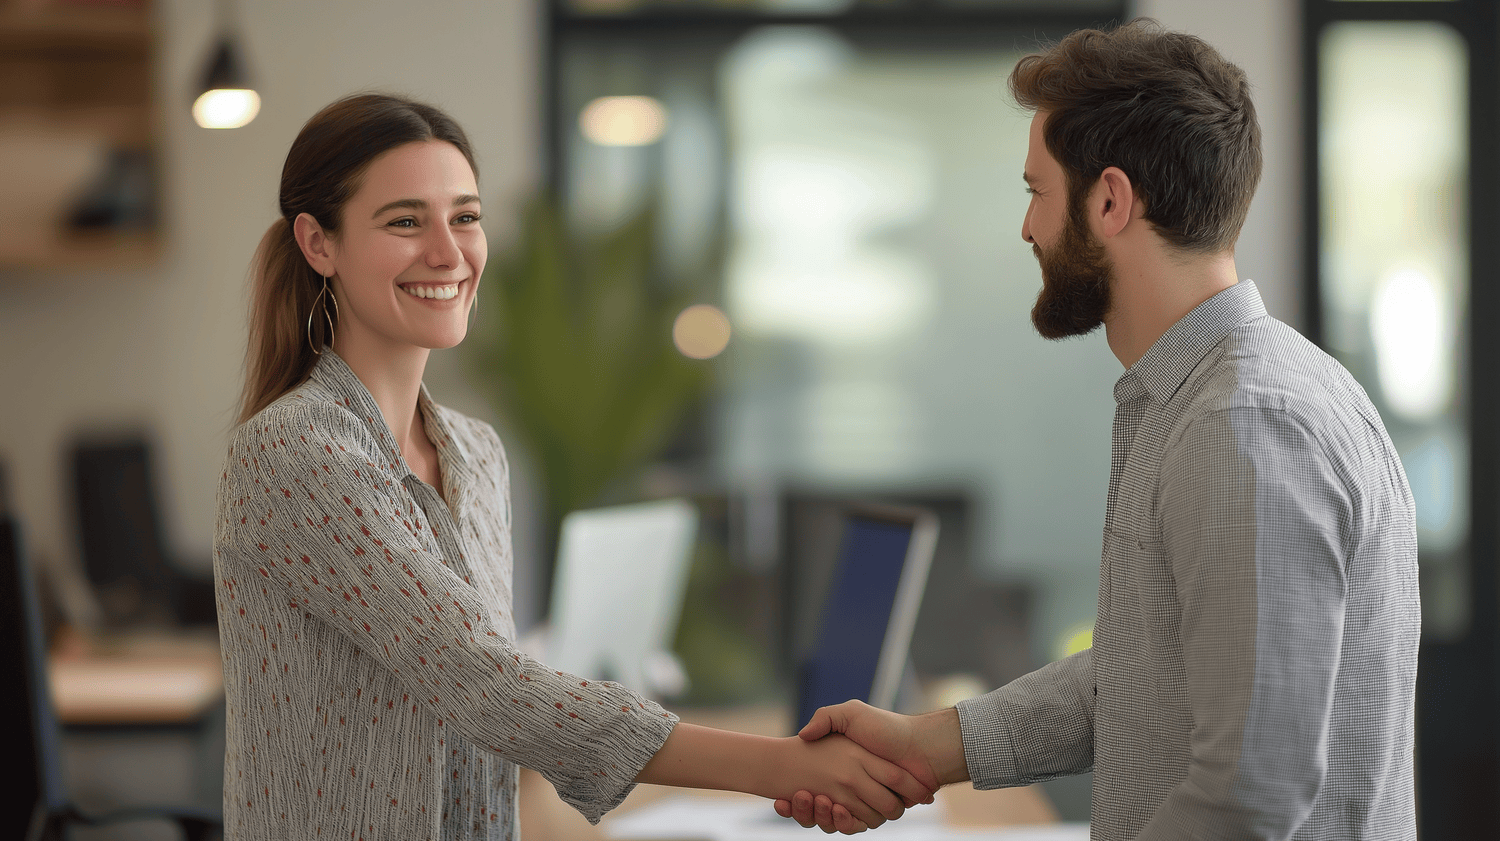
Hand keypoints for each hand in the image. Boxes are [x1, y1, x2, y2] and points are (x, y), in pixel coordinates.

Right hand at [775, 700, 961, 831]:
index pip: (810, 789)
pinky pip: (852, 827)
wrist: (922, 746)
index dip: (797, 798)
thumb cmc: (886, 728)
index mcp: (841, 767)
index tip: (785, 797)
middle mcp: (850, 786)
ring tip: (813, 798)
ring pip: (831, 820)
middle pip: (817, 808)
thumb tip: (804, 735)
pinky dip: (842, 823)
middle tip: (798, 797)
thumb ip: (826, 718)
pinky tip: (834, 809)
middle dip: (804, 809)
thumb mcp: (851, 714)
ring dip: (817, 815)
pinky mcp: (875, 814)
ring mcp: (862, 802)